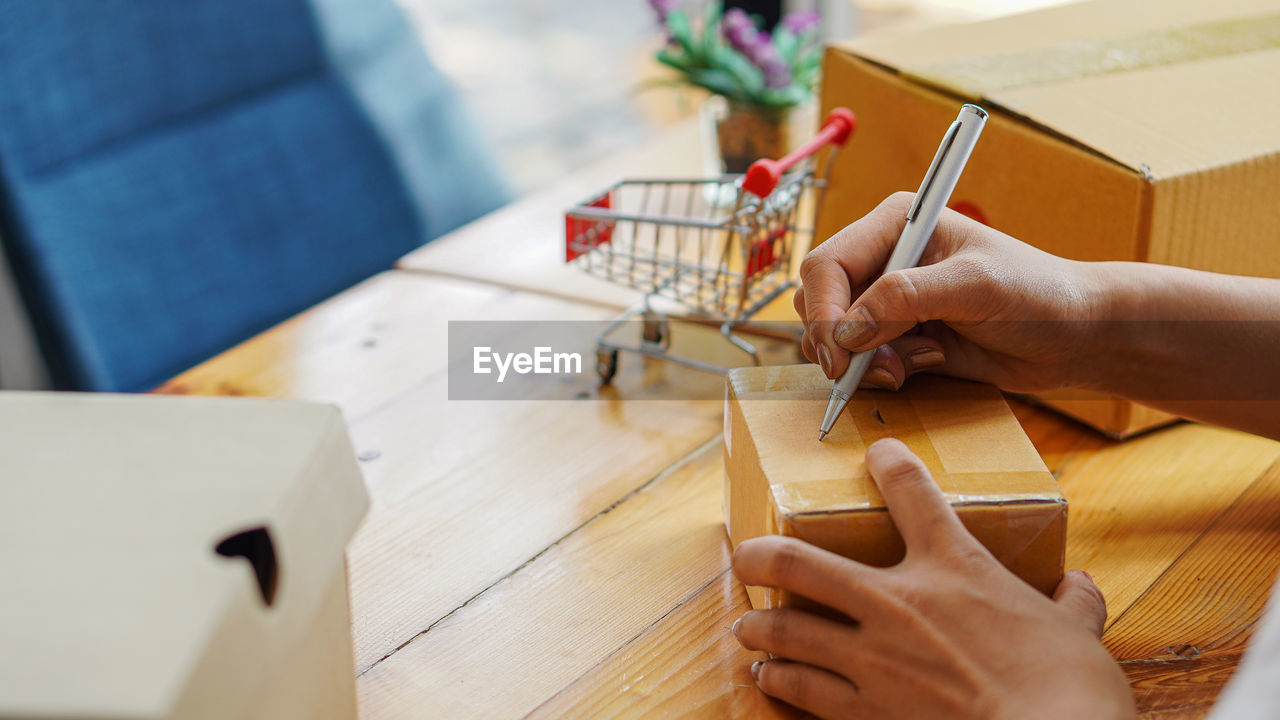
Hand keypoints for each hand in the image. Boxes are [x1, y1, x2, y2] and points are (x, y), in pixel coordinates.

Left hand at [730, 438, 1135, 719]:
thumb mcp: (1079, 637)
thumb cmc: (1070, 692)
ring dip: (760, 626)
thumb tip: (1080, 587)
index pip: (911, 492)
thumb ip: (1072, 606)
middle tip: (746, 556)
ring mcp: (874, 660)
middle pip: (801, 561)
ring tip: (749, 626)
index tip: (876, 453)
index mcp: (955, 568)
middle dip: (761, 555)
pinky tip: (770, 677)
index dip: (888, 463)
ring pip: (788, 630)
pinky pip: (803, 690)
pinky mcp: (866, 713)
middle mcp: (899, 603)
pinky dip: (781, 681)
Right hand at [795, 192, 1101, 392]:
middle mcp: (883, 258)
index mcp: (895, 224)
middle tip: (877, 368)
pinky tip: (921, 368)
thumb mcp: (973, 286)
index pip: (827, 264)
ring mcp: (886, 300)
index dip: (825, 310)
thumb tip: (846, 330)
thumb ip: (905, 299)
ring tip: (906, 367)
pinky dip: (877, 373)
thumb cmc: (1036, 293)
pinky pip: (858, 361)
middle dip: (839, 341)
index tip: (841, 352)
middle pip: (818, 301)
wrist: (1073, 336)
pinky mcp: (896, 337)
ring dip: (860, 362)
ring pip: (832, 336)